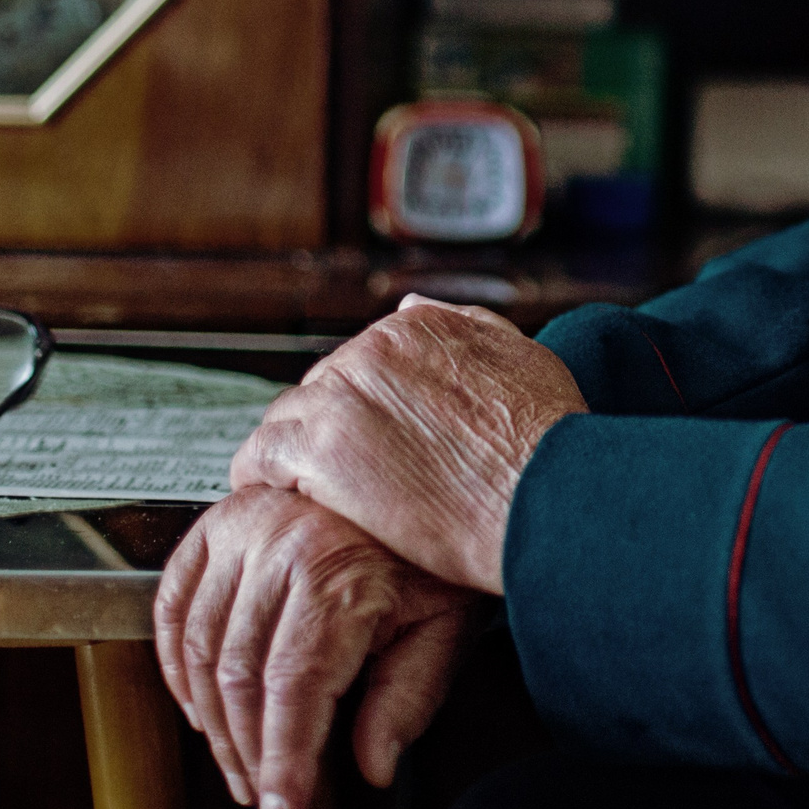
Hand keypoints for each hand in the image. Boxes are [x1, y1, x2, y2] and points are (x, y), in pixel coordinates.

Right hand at [155, 485, 473, 808]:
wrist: (422, 475)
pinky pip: (173, 604)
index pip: (294, 689)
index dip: (284, 761)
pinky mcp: (217, 525)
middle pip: (240, 678)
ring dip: (211, 721)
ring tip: (239, 761)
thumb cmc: (430, 551)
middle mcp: (282, 544)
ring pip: (200, 650)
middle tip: (267, 792)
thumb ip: (409, 697)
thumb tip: (374, 764)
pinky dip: (176, 661)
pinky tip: (199, 702)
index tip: (281, 808)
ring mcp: (242, 530)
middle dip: (250, 752)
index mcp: (338, 573)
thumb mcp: (445, 622)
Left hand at [230, 296, 586, 592]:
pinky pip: (259, 459)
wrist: (544, 497)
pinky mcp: (317, 451)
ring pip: (285, 421)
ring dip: (294, 456)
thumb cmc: (549, 440)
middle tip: (348, 480)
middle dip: (328, 431)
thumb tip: (409, 304)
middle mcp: (371, 350)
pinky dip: (261, 480)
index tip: (375, 442)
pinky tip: (280, 504)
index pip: (360, 361)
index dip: (365, 407)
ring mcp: (339, 398)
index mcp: (416, 328)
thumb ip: (466, 323)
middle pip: (319, 389)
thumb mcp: (523, 355)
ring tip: (311, 497)